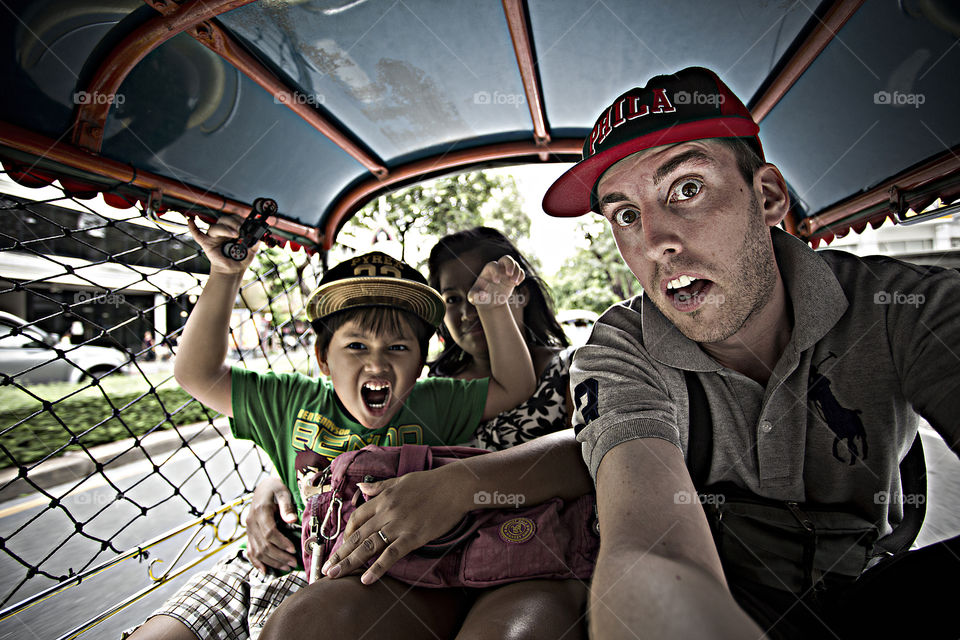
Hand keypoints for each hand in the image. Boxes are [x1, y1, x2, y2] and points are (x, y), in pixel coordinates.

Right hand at [187, 215, 258, 274]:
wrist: (233, 270)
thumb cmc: (241, 258)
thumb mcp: (252, 248)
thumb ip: (256, 239)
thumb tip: (259, 233)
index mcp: (233, 229)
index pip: (234, 218)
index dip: (240, 219)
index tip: (247, 224)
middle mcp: (222, 231)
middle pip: (224, 219)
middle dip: (234, 222)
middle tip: (241, 229)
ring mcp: (213, 236)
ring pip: (215, 227)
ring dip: (225, 228)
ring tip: (234, 234)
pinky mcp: (206, 243)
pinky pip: (197, 234)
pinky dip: (193, 228)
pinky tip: (190, 221)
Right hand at [245, 477, 298, 573]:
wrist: (263, 487)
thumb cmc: (276, 489)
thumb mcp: (283, 491)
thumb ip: (287, 506)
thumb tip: (292, 519)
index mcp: (260, 511)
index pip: (269, 532)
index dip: (281, 543)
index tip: (293, 550)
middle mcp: (251, 522)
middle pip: (263, 545)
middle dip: (279, 556)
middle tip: (293, 562)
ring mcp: (248, 530)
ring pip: (257, 551)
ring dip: (272, 562)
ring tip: (287, 567)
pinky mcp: (249, 534)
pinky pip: (250, 551)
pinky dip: (256, 562)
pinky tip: (265, 571)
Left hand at [321, 468, 468, 584]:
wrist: (453, 487)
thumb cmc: (429, 483)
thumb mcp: (400, 480)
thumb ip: (380, 486)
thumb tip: (362, 486)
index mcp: (383, 499)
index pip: (357, 517)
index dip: (346, 532)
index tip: (341, 544)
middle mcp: (386, 513)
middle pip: (357, 536)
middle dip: (340, 554)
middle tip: (326, 569)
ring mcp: (398, 526)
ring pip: (368, 546)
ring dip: (349, 562)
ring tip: (334, 575)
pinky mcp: (412, 538)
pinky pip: (391, 555)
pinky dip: (377, 568)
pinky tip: (366, 580)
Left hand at [468, 255, 524, 308]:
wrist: (490, 302)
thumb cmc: (480, 298)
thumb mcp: (474, 298)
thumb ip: (475, 296)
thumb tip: (482, 295)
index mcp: (488, 271)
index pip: (493, 265)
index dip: (495, 271)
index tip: (496, 281)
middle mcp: (498, 269)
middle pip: (506, 258)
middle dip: (510, 264)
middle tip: (509, 274)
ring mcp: (506, 272)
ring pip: (515, 264)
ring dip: (517, 272)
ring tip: (514, 283)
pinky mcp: (513, 278)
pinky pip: (520, 271)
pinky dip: (521, 276)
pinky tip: (517, 284)